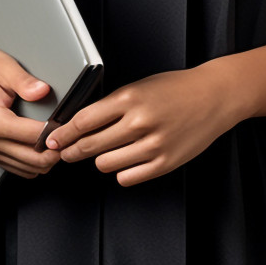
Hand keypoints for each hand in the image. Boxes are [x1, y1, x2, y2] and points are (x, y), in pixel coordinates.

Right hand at [0, 24, 62, 179]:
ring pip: (23, 170)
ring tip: (56, 141)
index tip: (69, 124)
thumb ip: (26, 82)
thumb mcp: (3, 66)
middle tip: (69, 136)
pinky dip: (28, 161)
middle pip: (32, 162)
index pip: (36, 138)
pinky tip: (38, 146)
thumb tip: (44, 91)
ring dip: (42, 160)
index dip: (57, 133)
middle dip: (55, 152)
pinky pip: (11, 166)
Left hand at [43, 67, 241, 186]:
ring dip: (101, 159)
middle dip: (71, 150)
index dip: (63, 133)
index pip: (84, 120)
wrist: (213, 96)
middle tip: (64, 152)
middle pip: (90, 145)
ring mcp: (153, 145)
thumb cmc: (174, 89)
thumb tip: (80, 124)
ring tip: (108, 150)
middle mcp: (139, 122)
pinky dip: (122, 172)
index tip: (52, 139)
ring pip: (106, 164)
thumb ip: (112, 105)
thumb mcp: (139, 86)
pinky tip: (126, 160)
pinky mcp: (164, 163)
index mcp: (130, 97)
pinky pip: (127, 178)